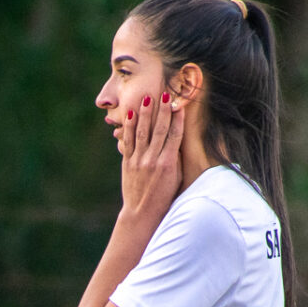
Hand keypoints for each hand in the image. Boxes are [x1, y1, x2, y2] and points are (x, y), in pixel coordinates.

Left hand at [118, 92, 186, 221]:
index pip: (175, 136)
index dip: (177, 119)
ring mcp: (139, 161)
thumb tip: (179, 138)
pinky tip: (130, 113)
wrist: (142, 212)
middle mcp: (153, 160)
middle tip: (165, 94)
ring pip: (142, 132)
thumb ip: (177, 158)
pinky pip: (128, 141)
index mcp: (169, 164)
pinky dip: (129, 126)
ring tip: (147, 98)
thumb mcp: (177, 178)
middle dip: (162, 111)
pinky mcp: (127, 162)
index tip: (180, 105)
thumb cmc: (164, 196)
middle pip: (159, 130)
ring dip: (145, 114)